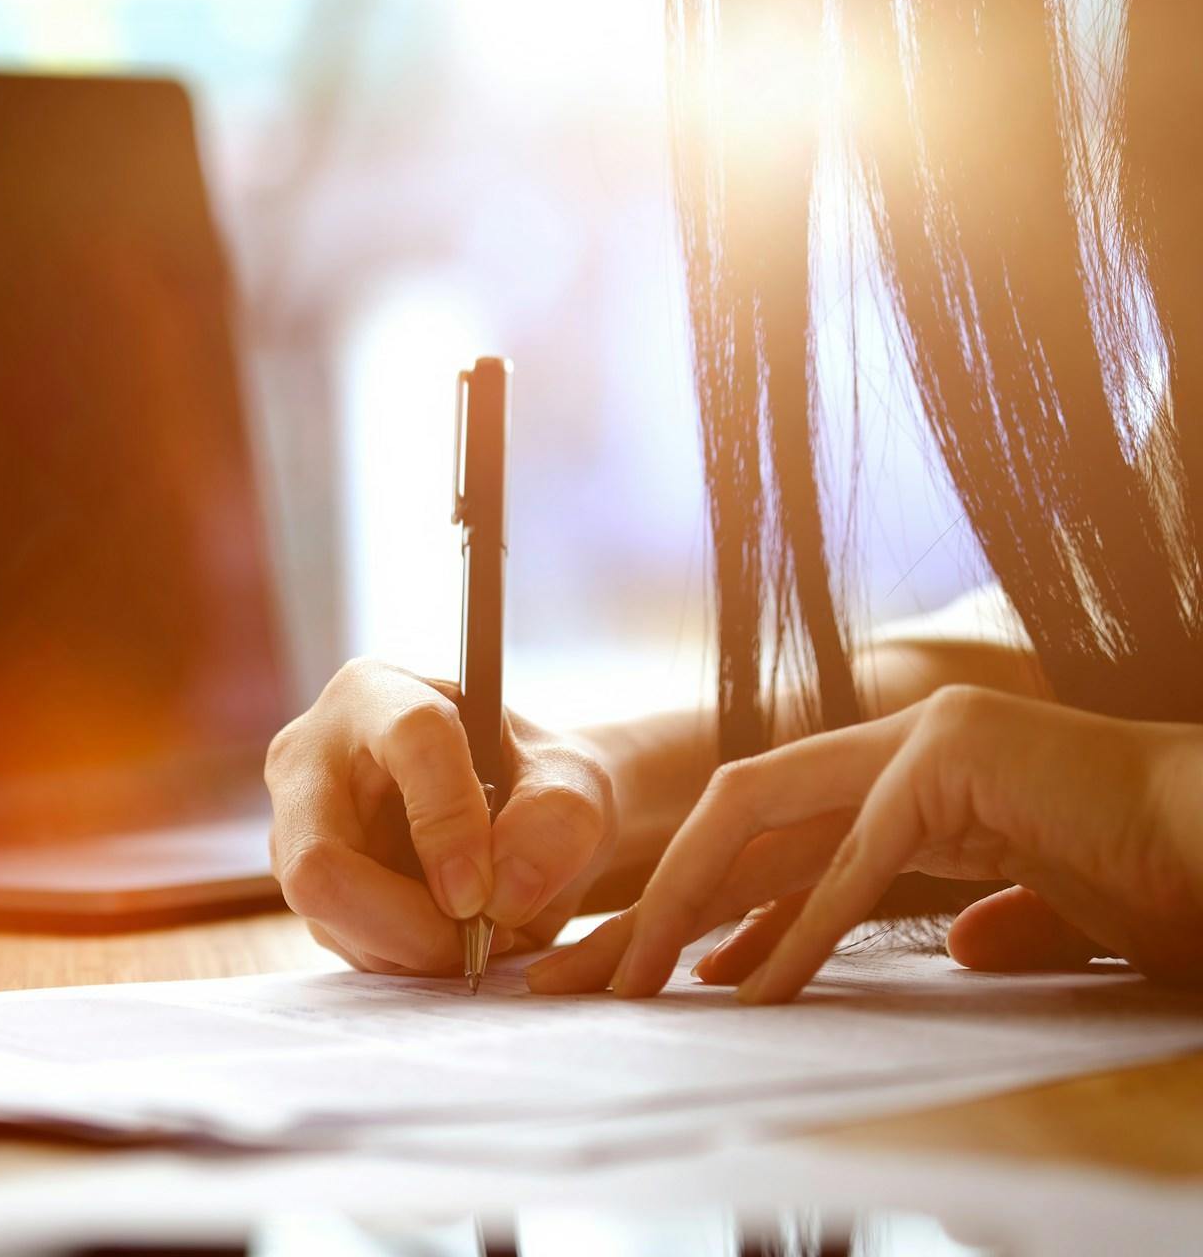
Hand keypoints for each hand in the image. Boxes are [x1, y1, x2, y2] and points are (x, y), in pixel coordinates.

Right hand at [265, 658, 615, 972]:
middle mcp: (312, 758)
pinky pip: (343, 942)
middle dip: (406, 921)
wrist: (511, 815)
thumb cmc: (532, 781)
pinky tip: (444, 931)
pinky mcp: (302, 887)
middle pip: (320, 860)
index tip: (489, 891)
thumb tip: (501, 894)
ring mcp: (296, 829)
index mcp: (377, 694)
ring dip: (414, 946)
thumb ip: (557, 819)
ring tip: (475, 931)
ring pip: (328, 914)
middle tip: (472, 938)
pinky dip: (404, 957)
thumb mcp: (573, 783)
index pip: (409, 739)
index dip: (452, 821)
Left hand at [528, 686, 1202, 1000]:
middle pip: (737, 817)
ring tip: (630, 984)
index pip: (773, 829)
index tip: (645, 966)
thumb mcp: (1043, 901)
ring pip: (762, 825)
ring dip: (685, 910)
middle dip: (654, 896)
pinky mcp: (957, 764)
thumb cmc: (1160, 878)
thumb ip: (978, 910)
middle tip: (587, 973)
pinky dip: (796, 935)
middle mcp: (905, 741)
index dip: (700, 898)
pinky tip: (748, 992)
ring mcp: (928, 739)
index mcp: (916, 771)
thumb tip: (947, 945)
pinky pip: (853, 866)